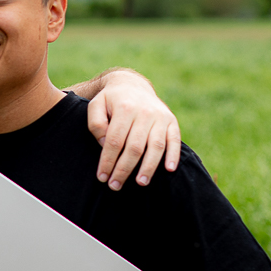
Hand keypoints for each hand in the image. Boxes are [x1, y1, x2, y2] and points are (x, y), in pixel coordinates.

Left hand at [88, 71, 180, 189]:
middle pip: (135, 147)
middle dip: (124, 169)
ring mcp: (160, 117)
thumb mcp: (95, 105)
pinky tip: (169, 170)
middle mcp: (144, 112)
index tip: (102, 177)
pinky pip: (175, 140)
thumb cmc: (110, 100)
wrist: (132, 84)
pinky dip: (173, 155)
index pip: (114, 141)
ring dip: (148, 167)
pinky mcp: (171, 121)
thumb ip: (96, 124)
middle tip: (115, 185)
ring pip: (156, 146)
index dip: (108, 161)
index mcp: (124, 108)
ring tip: (140, 183)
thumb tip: (105, 145)